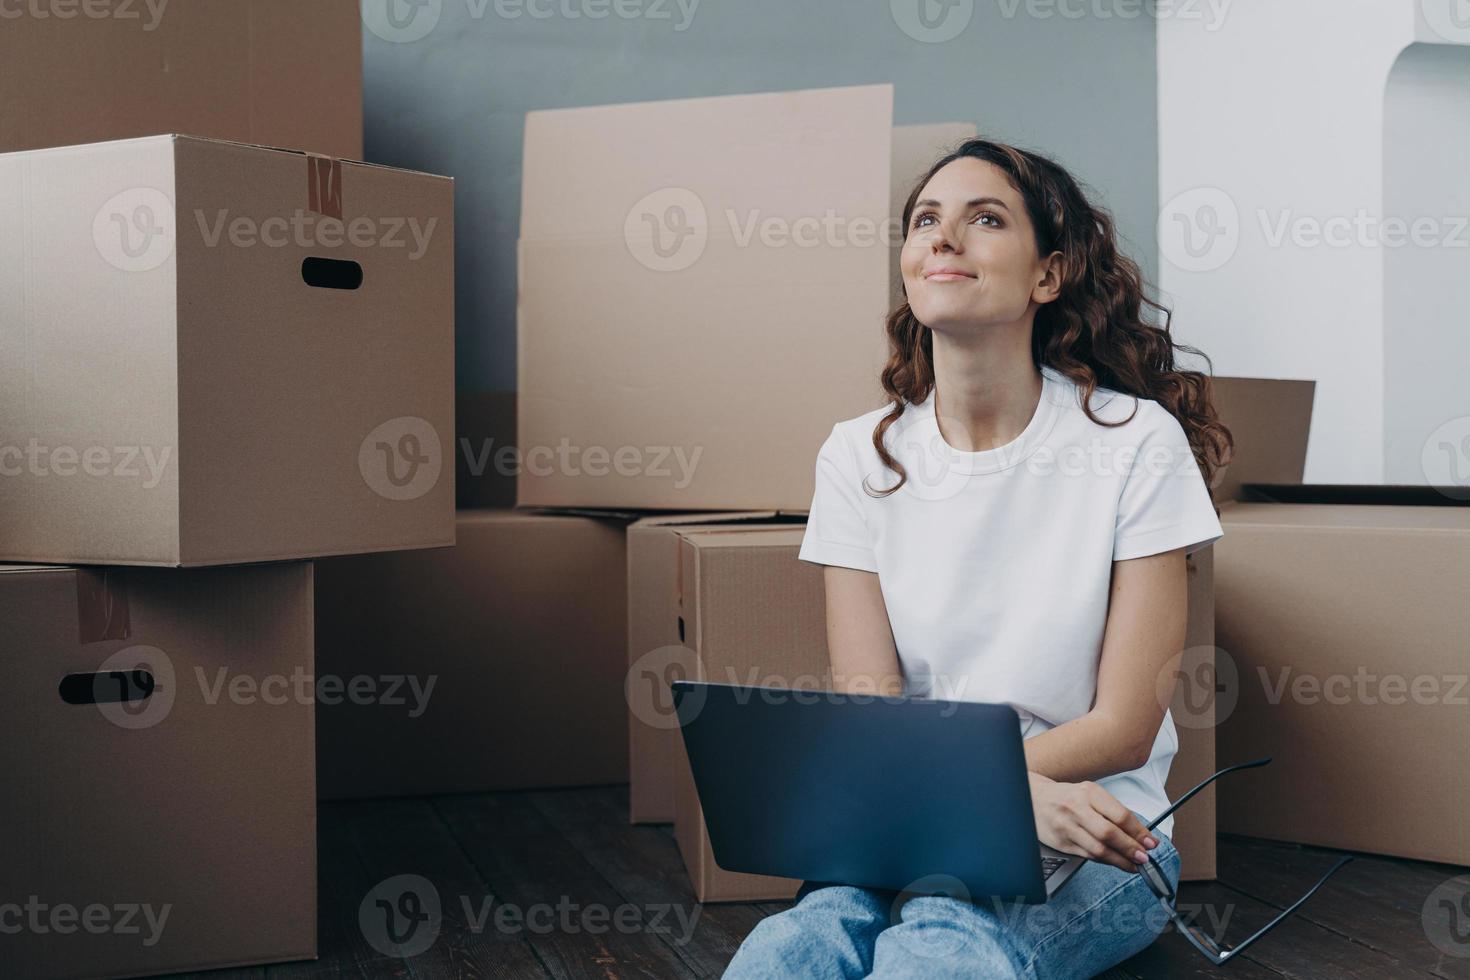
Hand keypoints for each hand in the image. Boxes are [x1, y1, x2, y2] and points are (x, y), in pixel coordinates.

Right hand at [1028, 772, 1157, 872]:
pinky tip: (1114, 861)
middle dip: (1131, 849)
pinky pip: (1088, 856)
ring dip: (1120, 860)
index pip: (1120, 815)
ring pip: (1099, 850)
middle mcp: (1076, 808)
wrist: (1032, 798)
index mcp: (1088, 793)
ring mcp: (1067, 827)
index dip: (1138, 832)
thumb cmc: (1066, 797)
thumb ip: (1112, 812)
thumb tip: (1139, 834)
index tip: (1150, 843)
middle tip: (1144, 858)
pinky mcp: (1061, 843)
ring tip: (1133, 865)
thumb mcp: (1089, 794)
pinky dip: (1105, 861)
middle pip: (1110, 834)